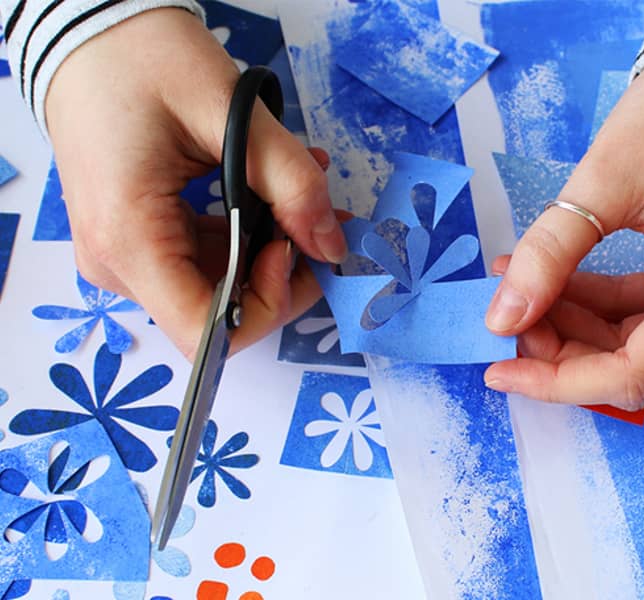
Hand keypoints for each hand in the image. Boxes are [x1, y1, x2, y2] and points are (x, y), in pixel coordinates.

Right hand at [45, 8, 345, 358]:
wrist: (88, 32)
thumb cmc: (143, 59)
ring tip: (303, 186)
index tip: (294, 247)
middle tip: (322, 216)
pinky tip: (270, 188)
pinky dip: (245, 234)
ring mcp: (125, 255)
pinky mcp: (137, 238)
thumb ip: (293, 186)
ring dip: (269, 246)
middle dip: (282, 271)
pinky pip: (203, 259)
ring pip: (218, 286)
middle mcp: (119, 264)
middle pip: (219, 311)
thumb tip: (332, 248)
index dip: (267, 304)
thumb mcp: (233, 115)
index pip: (207, 330)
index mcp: (130, 240)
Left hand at [484, 53, 643, 410]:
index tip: (500, 370)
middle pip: (638, 369)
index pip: (637, 372)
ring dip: (572, 331)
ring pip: (637, 350)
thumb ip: (550, 251)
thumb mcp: (606, 177)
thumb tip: (501, 316)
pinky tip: (549, 283)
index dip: (559, 382)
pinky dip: (594, 309)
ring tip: (519, 288)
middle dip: (561, 354)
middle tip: (506, 317)